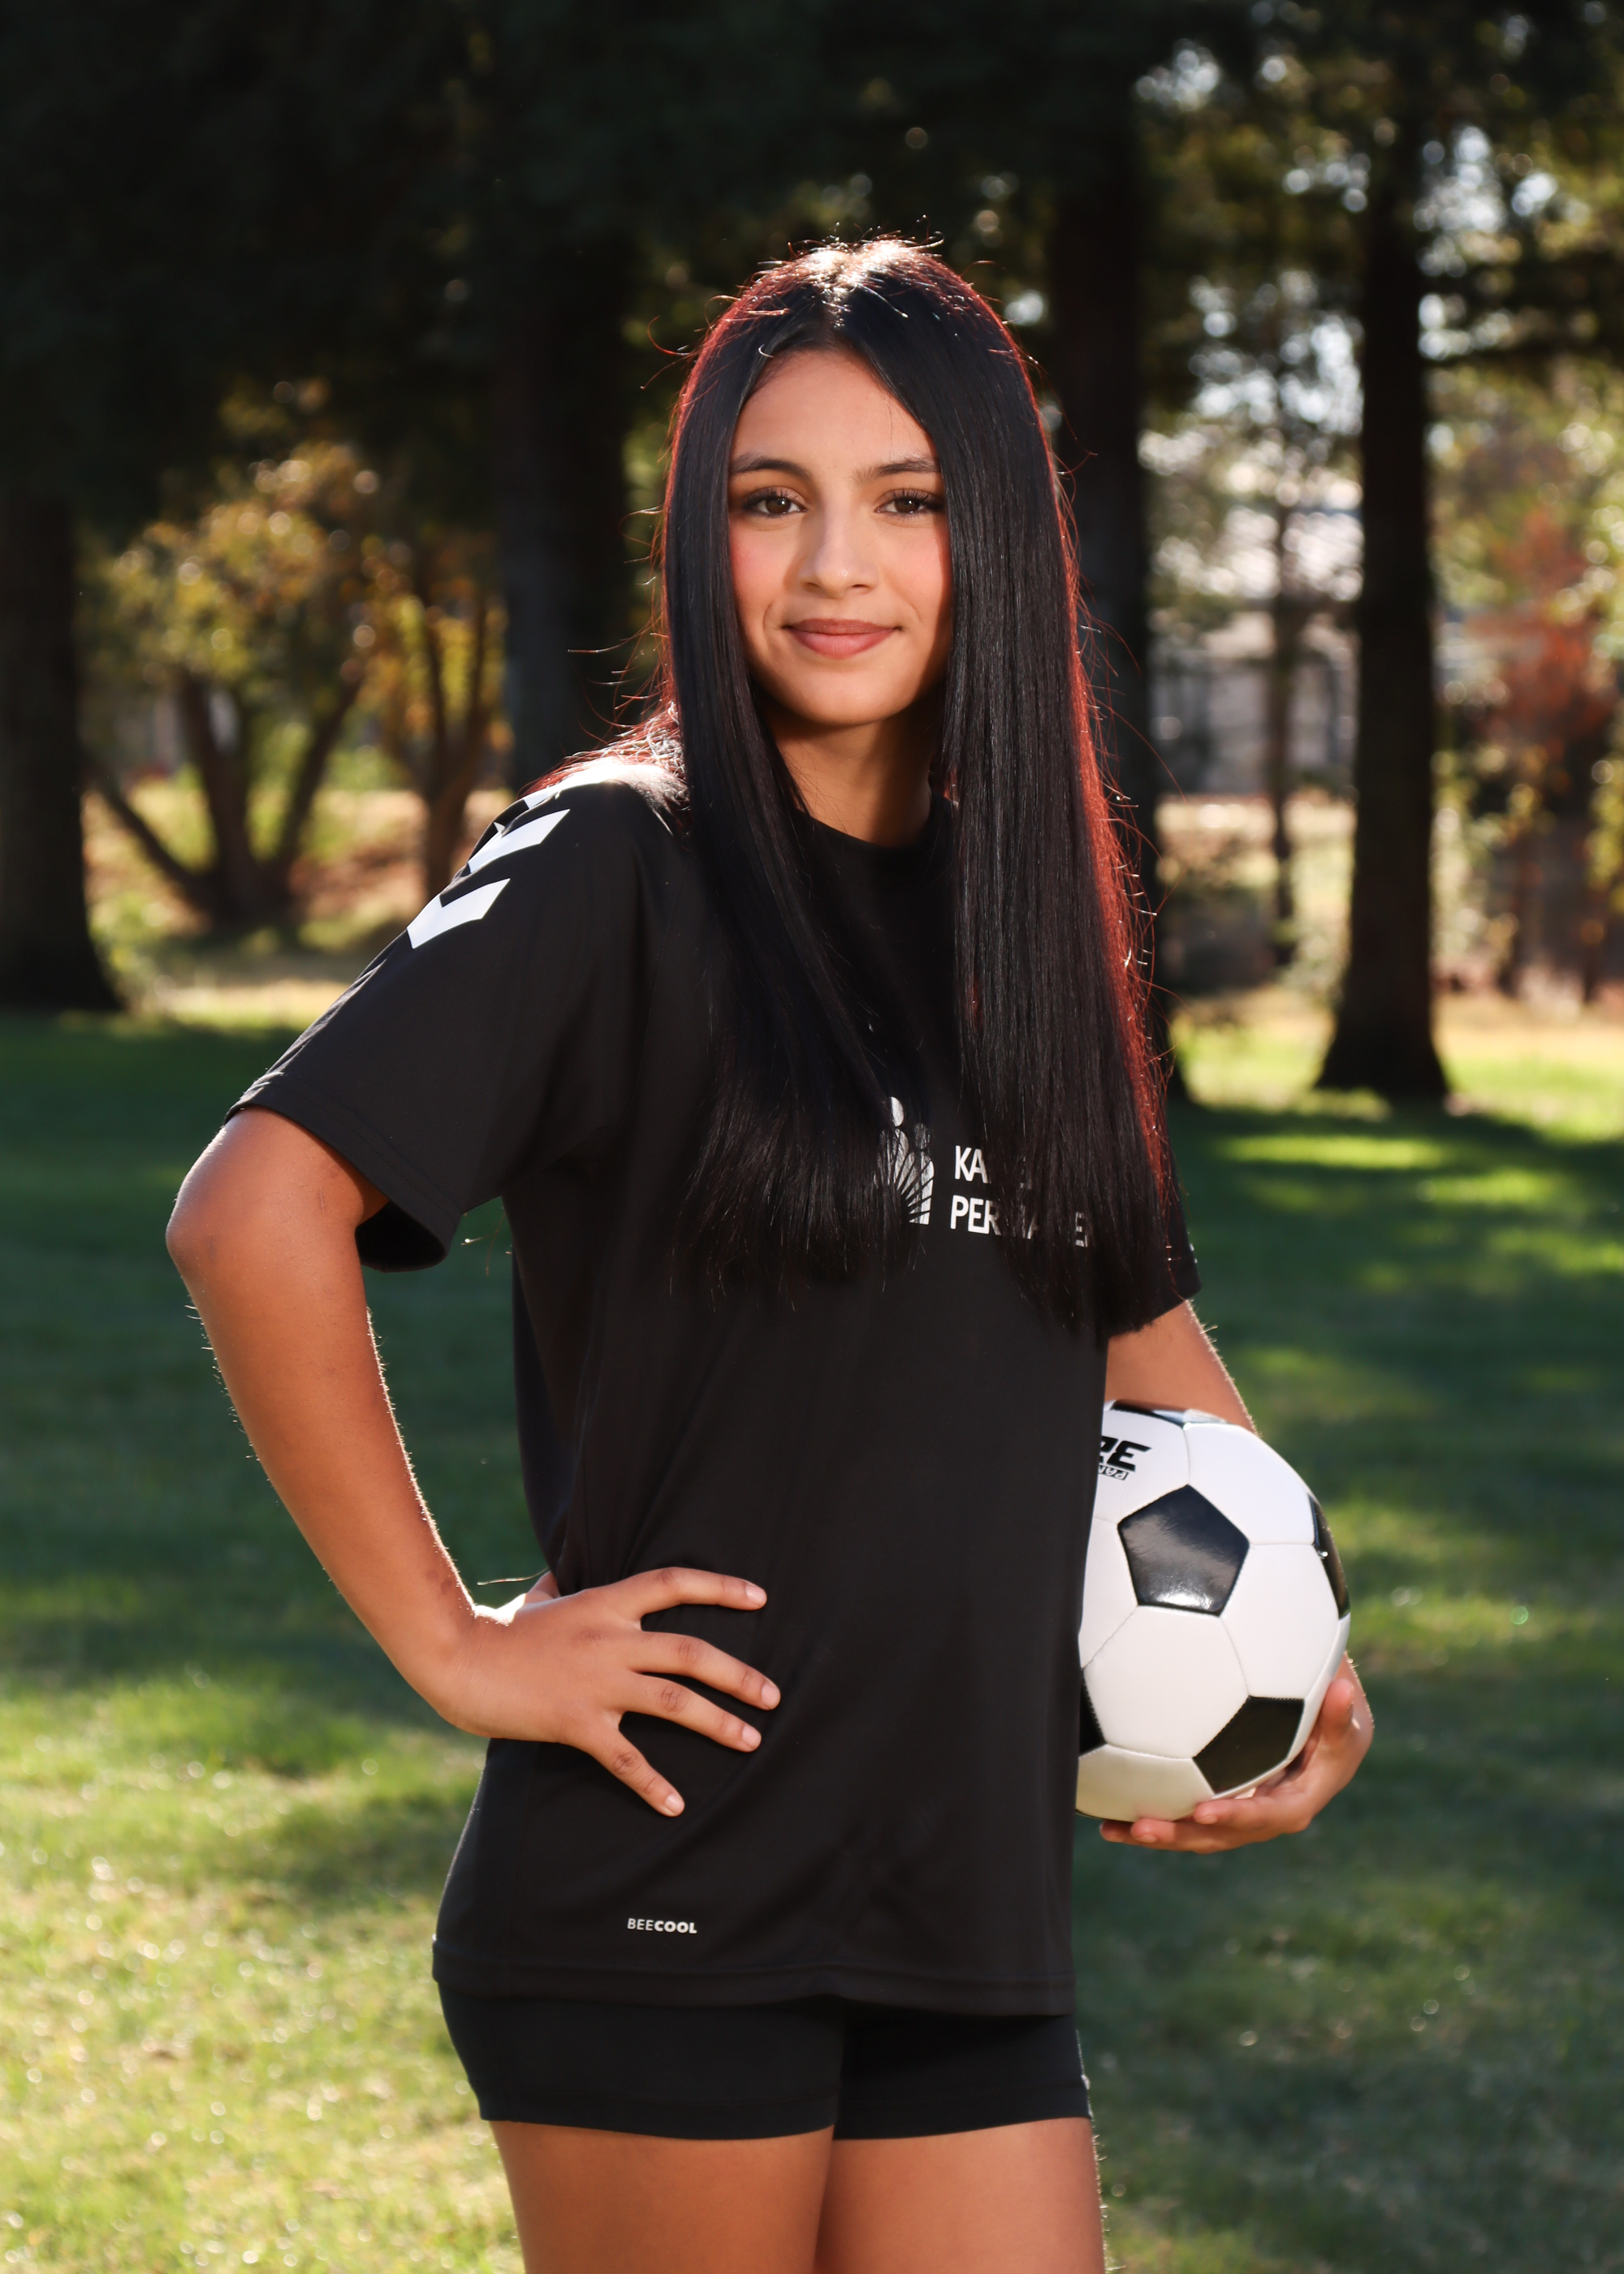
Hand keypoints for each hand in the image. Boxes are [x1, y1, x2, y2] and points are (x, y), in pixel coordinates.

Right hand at [439, 1566, 779, 1816]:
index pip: (673, 1583)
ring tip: (751, 1740)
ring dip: (719, 1722)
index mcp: (605, 1603)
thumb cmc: (497, 1631)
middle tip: (773, 1695)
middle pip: (691, 1651)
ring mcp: (596, 1682)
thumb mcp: (537, 1600)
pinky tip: (676, 1806)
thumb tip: (559, 1574)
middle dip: (738, 1674)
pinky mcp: (577, 1723)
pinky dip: (653, 1784)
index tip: (760, 1598)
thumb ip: (558, 1587)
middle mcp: (610, 1640)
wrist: (459, 1659)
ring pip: (674, 1701)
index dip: (720, 1587)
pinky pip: (626, 1759)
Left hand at [1099, 1656, 1372, 1854]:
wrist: (1320, 1711)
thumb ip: (1341, 1707)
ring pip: (1199, 1830)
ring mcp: (1242, 1807)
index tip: (1204, 1810)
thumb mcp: (1342, 1701)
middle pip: (1226, 1834)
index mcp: (1302, 1797)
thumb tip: (1343, 1691)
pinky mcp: (1220, 1797)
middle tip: (1142, 1827)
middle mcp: (1269, 1812)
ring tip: (1112, 1828)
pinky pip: (1186, 1809)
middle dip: (1183, 1835)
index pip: (1271, 1816)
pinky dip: (1155, 1809)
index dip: (1239, 1817)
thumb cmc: (1332, 1700)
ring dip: (1159, 1833)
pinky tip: (1109, 1808)